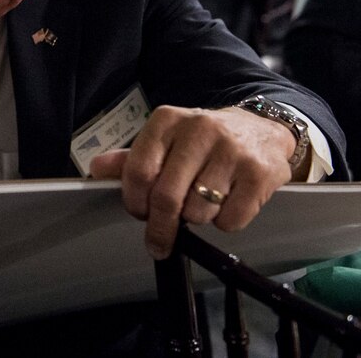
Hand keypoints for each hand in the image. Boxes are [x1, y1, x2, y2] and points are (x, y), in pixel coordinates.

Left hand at [89, 105, 297, 259]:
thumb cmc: (203, 142)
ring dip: (196, 219)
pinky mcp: (259, 173)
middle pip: (166, 196)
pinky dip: (225, 222)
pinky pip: (231, 220)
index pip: (139, 171)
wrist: (262, 131)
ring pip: (198, 211)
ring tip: (202, 203)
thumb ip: (131, 159)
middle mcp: (199, 130)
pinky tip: (227, 203)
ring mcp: (231, 151)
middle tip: (159, 239)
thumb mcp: (165, 141)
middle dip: (160, 226)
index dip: (135, 201)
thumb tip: (97, 169)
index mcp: (167, 121)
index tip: (139, 214)